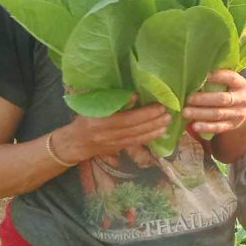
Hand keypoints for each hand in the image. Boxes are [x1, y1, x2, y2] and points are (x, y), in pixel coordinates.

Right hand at [53, 103, 169, 164]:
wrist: (76, 142)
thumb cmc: (85, 118)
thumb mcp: (94, 106)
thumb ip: (112, 101)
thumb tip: (134, 96)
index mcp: (100, 121)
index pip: (126, 118)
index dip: (144, 114)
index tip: (158, 106)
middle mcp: (107, 134)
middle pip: (134, 129)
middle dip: (153, 121)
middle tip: (168, 113)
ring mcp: (113, 144)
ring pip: (137, 137)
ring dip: (154, 130)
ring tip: (168, 122)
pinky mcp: (118, 149)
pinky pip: (136, 143)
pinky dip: (149, 138)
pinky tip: (160, 132)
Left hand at [182, 70, 245, 135]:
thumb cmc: (232, 91)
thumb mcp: (232, 83)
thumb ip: (220, 77)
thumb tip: (197, 71)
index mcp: (242, 85)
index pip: (230, 78)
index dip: (217, 76)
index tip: (202, 75)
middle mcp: (242, 99)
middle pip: (222, 99)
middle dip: (204, 99)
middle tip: (188, 99)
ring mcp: (238, 114)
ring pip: (218, 114)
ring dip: (200, 113)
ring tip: (185, 112)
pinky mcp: (232, 125)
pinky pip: (218, 127)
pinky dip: (206, 127)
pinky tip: (194, 125)